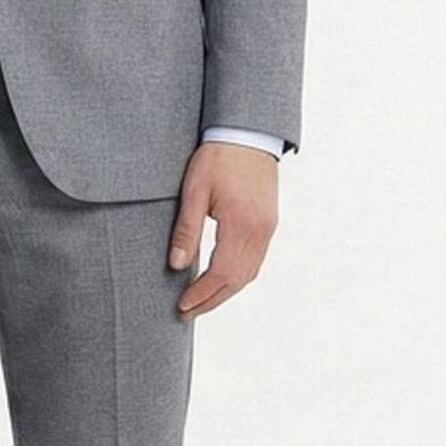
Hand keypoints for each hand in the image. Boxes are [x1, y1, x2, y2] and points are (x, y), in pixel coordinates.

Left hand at [168, 141, 277, 319]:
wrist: (247, 132)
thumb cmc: (218, 157)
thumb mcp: (195, 190)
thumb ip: (187, 229)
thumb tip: (177, 266)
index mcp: (241, 224)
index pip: (221, 273)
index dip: (202, 294)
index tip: (183, 306)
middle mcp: (260, 231)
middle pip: (238, 280)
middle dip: (213, 300)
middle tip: (188, 312)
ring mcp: (268, 228)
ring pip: (249, 272)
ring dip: (226, 291)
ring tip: (202, 301)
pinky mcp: (269, 222)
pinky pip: (256, 259)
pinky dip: (238, 275)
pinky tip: (222, 277)